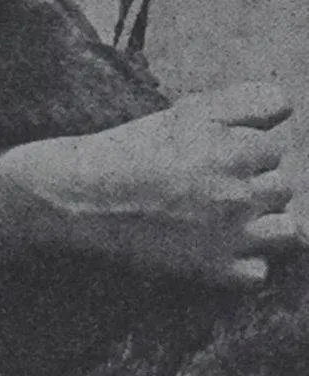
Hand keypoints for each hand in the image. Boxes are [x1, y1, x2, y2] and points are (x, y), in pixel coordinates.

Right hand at [0, 83, 295, 285]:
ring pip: (288, 230)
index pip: (273, 149)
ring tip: (229, 215)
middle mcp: (240, 192)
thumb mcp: (187, 111)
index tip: (214, 154)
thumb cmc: (134, 147)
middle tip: (212, 184)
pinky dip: (245, 263)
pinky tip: (217, 247)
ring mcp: (231, 234)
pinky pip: (259, 272)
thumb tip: (287, 107)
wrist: (87, 195)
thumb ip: (244, 103)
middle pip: (282, 187)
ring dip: (266, 222)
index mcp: (234, 149)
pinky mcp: (215, 270)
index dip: (246, 149)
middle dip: (256, 183)